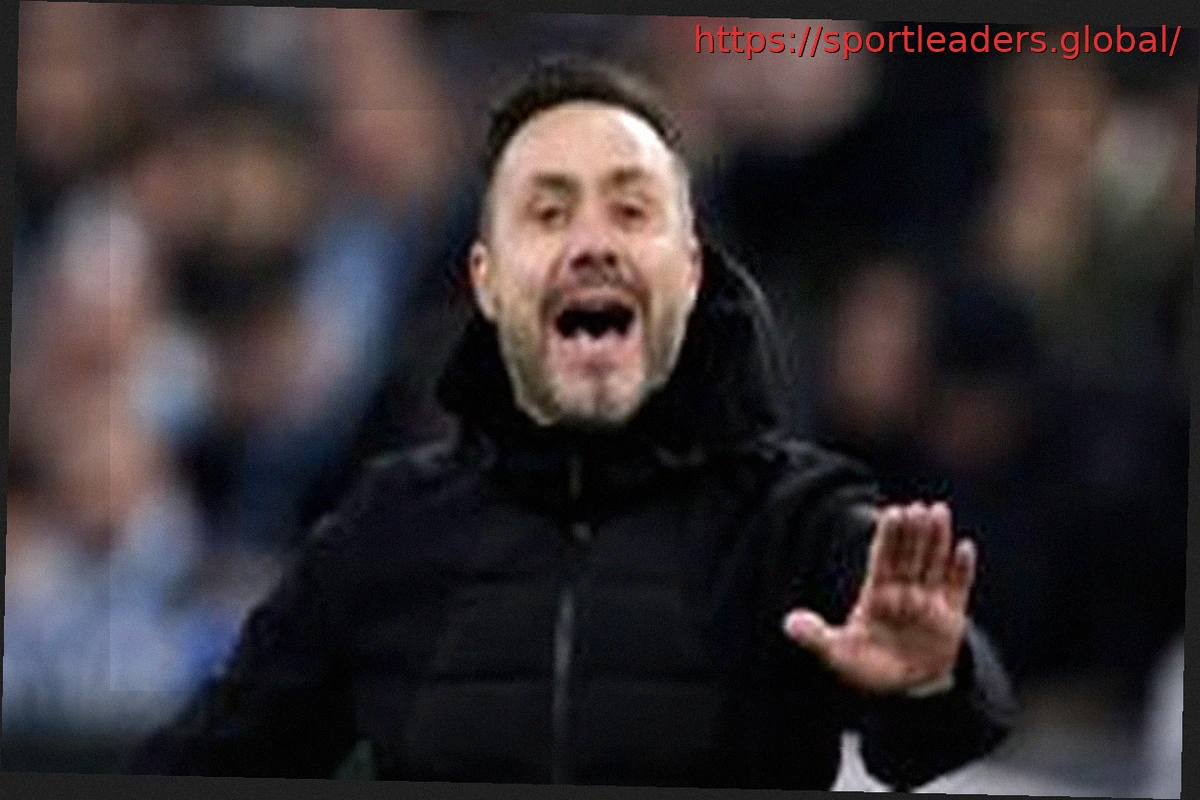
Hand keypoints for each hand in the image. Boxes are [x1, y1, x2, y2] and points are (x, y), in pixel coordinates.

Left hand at [783, 501, 975, 694]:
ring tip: (939, 511)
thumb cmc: (866, 669)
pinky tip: (965, 547)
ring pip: (933, 564)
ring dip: (937, 539)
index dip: (887, 537)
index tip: (892, 512)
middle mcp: (902, 593)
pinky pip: (957, 588)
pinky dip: (961, 569)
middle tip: (917, 506)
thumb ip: (816, 637)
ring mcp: (927, 603)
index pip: (882, 560)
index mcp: (876, 596)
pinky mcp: (950, 618)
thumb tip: (789, 623)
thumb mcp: (837, 654)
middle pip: (908, 556)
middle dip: (913, 532)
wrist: (903, 691)